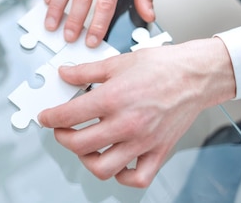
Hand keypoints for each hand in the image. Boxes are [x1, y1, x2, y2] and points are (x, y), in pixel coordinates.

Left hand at [38, 38, 235, 187]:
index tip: (45, 117)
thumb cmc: (162, 66)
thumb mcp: (117, 62)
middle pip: (79, 145)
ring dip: (86, 159)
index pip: (69, 115)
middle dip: (62, 138)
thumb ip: (86, 72)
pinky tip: (115, 161)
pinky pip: (137, 178)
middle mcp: (126, 123)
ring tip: (85, 146)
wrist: (196, 75)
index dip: (50, 118)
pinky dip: (122, 176)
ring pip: (103, 168)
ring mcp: (142, 142)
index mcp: (113, 98)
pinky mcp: (158, 152)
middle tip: (61, 129)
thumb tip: (65, 75)